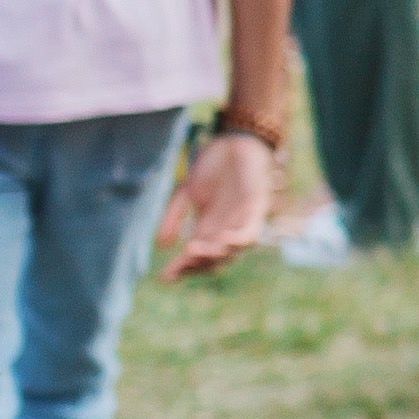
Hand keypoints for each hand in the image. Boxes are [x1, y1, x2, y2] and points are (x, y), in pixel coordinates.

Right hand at [157, 130, 276, 276]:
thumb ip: (175, 218)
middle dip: (196, 265)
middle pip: (214, 259)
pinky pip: (251, 232)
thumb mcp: (186, 193)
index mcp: (209, 228)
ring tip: (192, 250)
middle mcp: (226, 229)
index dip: (182, 268)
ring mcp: (242, 221)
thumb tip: (161, 245)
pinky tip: (224, 240)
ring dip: (213, 254)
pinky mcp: (257, 208)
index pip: (196, 256)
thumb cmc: (212, 166)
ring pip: (231, 250)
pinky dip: (239, 239)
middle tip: (179, 265)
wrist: (233, 141)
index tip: (164, 277)